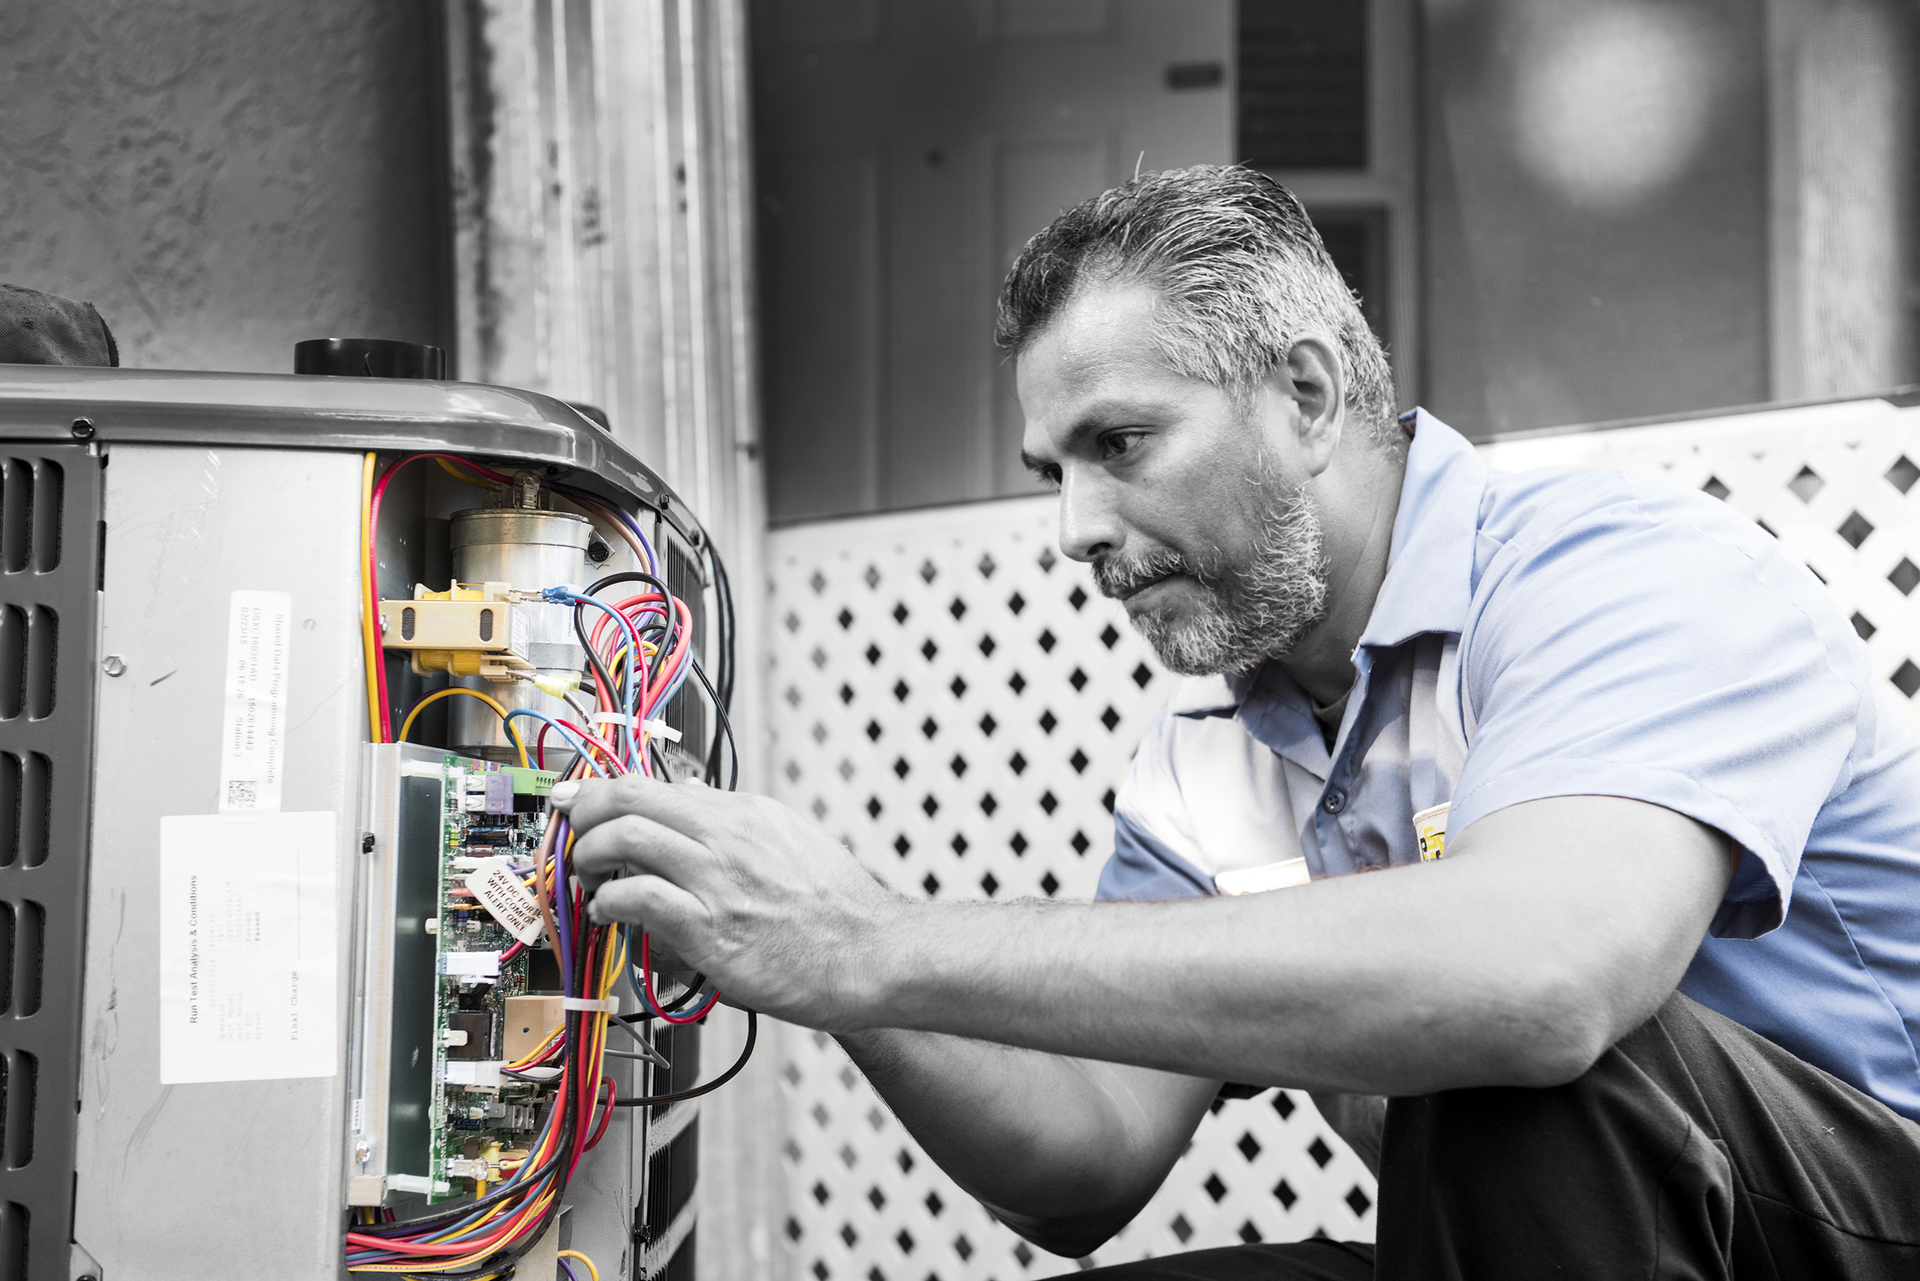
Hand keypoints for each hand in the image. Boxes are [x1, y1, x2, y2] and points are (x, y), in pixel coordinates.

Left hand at [552, 776, 906, 1030]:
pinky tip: (608, 914)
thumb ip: (739, 832)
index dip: (603, 792)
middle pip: (628, 796)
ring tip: (588, 882)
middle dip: (583, 813)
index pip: (656, 785)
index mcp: (746, 812)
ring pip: (624, 838)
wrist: (875, 954)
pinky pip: (637, 897)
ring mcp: (719, 878)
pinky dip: (608, 901)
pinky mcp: (711, 927)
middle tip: (570, 838)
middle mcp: (729, 834)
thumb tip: (691, 820)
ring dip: (588, 858)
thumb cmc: (839, 912)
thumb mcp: (791, 843)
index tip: (578, 802)